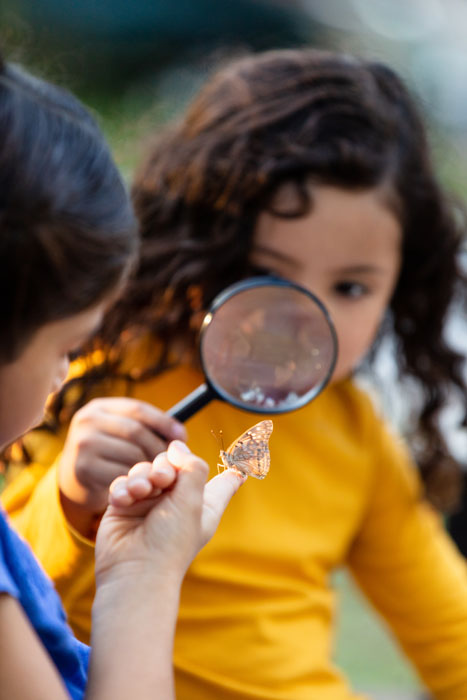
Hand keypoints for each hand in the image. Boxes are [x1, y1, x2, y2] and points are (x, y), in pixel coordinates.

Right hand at [58, 397, 186, 513]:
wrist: (76, 482)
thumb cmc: (110, 455)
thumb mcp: (121, 434)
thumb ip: (146, 429)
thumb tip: (180, 436)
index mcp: (100, 407)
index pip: (139, 409)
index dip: (164, 422)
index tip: (182, 437)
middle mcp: (87, 420)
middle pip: (136, 431)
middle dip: (158, 448)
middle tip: (171, 462)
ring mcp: (82, 443)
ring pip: (131, 454)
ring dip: (149, 468)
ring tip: (157, 475)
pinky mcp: (82, 467)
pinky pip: (121, 474)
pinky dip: (134, 482)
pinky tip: (138, 487)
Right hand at [94, 441, 244, 586]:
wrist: (135, 571)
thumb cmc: (170, 541)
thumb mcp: (192, 500)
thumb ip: (191, 466)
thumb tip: (177, 446)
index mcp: (201, 502)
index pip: (220, 480)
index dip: (231, 467)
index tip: (244, 455)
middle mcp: (176, 501)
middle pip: (170, 463)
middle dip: (163, 467)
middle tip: (161, 480)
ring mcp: (149, 503)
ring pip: (144, 470)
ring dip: (141, 477)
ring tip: (140, 492)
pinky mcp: (124, 507)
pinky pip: (123, 483)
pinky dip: (123, 488)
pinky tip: (124, 500)